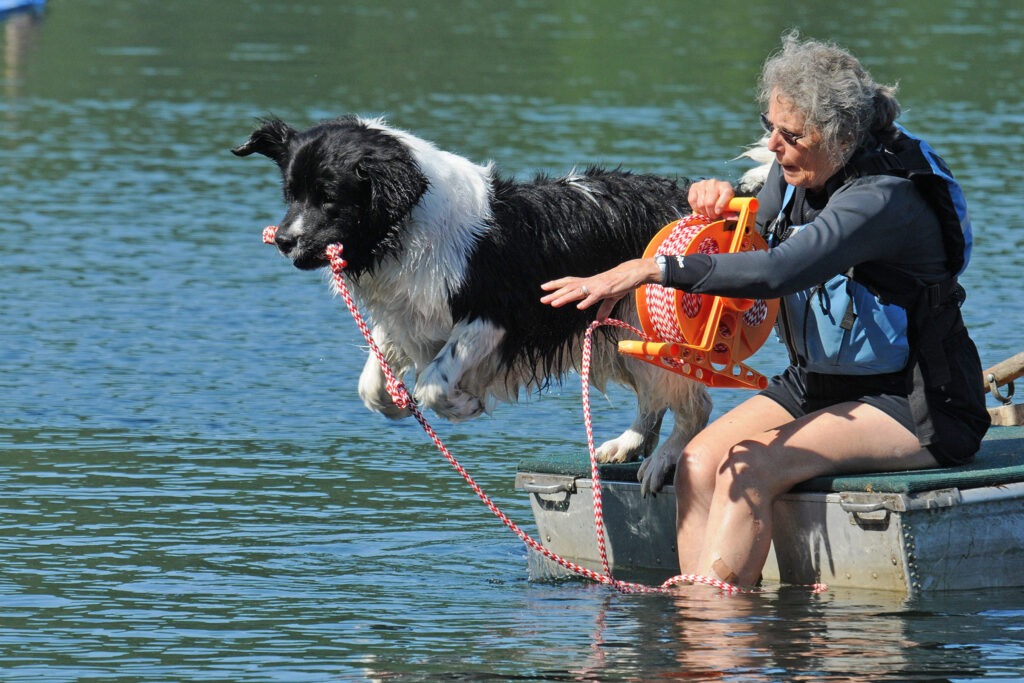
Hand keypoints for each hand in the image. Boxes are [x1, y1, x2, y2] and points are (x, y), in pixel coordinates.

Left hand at [540, 258, 661, 320]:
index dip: (556, 285)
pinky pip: (594, 296)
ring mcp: (597, 286)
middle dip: (555, 293)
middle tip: (542, 299)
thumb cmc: (621, 283)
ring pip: (577, 292)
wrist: (633, 273)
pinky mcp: (606, 290)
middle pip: (569, 288)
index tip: (544, 287)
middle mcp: (590, 283)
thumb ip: (603, 309)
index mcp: (589, 283)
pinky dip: (587, 301)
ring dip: (565, 298)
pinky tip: (579, 307)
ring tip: (553, 304)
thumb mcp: (610, 298)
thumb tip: (599, 320)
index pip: (569, 282)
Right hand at [687, 179, 734, 218]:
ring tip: (707, 212)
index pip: (725, 194)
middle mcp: (714, 183)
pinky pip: (692, 201)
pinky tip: (700, 208)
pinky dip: (695, 208)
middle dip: (711, 213)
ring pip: (701, 204)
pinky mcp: (694, 186)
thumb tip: (734, 220)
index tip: (718, 212)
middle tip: (712, 216)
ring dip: (703, 212)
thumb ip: (729, 213)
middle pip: (710, 203)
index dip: (721, 205)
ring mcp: (703, 183)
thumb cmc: (721, 201)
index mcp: (726, 187)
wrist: (712, 191)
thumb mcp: (727, 207)